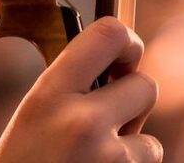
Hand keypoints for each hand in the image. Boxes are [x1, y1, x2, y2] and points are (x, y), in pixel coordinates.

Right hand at [0, 17, 162, 162]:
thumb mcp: (34, 118)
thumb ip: (72, 87)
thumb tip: (122, 60)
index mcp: (49, 95)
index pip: (109, 33)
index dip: (128, 41)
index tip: (125, 55)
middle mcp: (81, 123)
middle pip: (146, 86)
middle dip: (134, 104)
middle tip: (111, 120)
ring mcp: (107, 162)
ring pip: (150, 139)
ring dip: (131, 150)